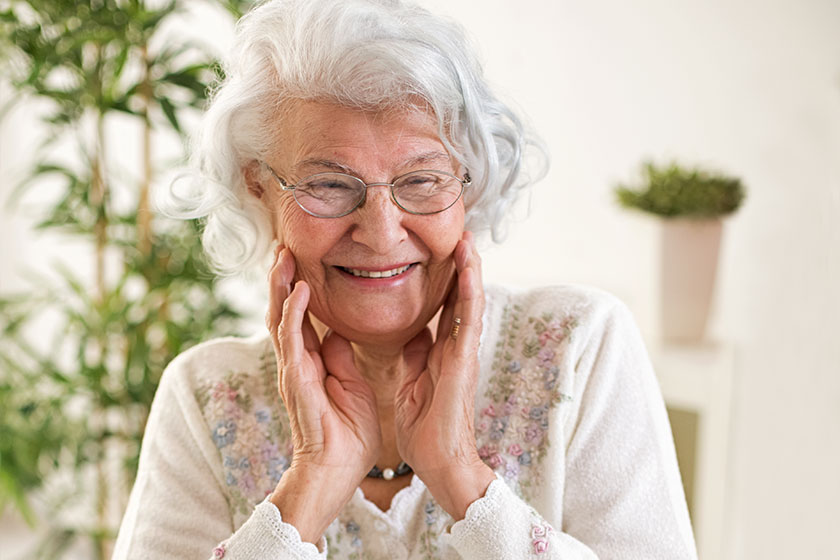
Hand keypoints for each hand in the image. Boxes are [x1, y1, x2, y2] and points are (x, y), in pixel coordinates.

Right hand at [266, 247, 380, 541]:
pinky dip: (295, 312)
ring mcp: (294, 370)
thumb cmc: (347, 435)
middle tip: (284, 247)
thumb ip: (341, 359)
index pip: (301, 317)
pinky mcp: (297, 380)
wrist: (337, 471)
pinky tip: (299, 289)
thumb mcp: (352, 387)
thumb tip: (339, 333)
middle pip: (284, 311)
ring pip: (280, 319)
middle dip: (282, 278)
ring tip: (283, 256)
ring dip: (281, 286)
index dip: (299, 288)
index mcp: (312, 362)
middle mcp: (298, 362)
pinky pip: (292, 340)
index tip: (302, 259)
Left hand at [394, 232, 494, 519]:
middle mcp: (456, 347)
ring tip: (468, 239)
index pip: (445, 307)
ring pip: (469, 302)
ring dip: (470, 269)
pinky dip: (469, 293)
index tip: (443, 250)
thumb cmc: (426, 428)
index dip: (446, 279)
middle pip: (460, 298)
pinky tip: (468, 269)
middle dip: (461, 265)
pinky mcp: (464, 362)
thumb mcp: (412, 382)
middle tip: (460, 232)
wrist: (439, 462)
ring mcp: (463, 353)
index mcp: (443, 351)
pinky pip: (467, 321)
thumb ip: (415, 355)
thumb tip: (414, 333)